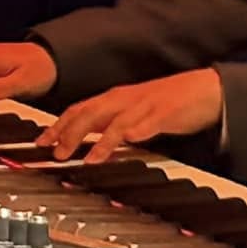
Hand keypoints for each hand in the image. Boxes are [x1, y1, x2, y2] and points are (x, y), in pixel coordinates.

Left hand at [39, 69, 222, 162]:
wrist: (204, 89)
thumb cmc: (166, 103)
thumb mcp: (131, 112)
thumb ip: (108, 123)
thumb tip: (84, 139)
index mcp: (115, 99)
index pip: (79, 110)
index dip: (58, 125)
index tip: (42, 142)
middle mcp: (126, 100)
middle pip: (91, 113)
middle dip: (71, 133)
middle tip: (56, 153)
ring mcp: (146, 106)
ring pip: (118, 120)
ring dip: (102, 140)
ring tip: (90, 158)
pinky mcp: (168, 113)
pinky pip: (151, 122)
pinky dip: (141, 130)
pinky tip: (133, 139)